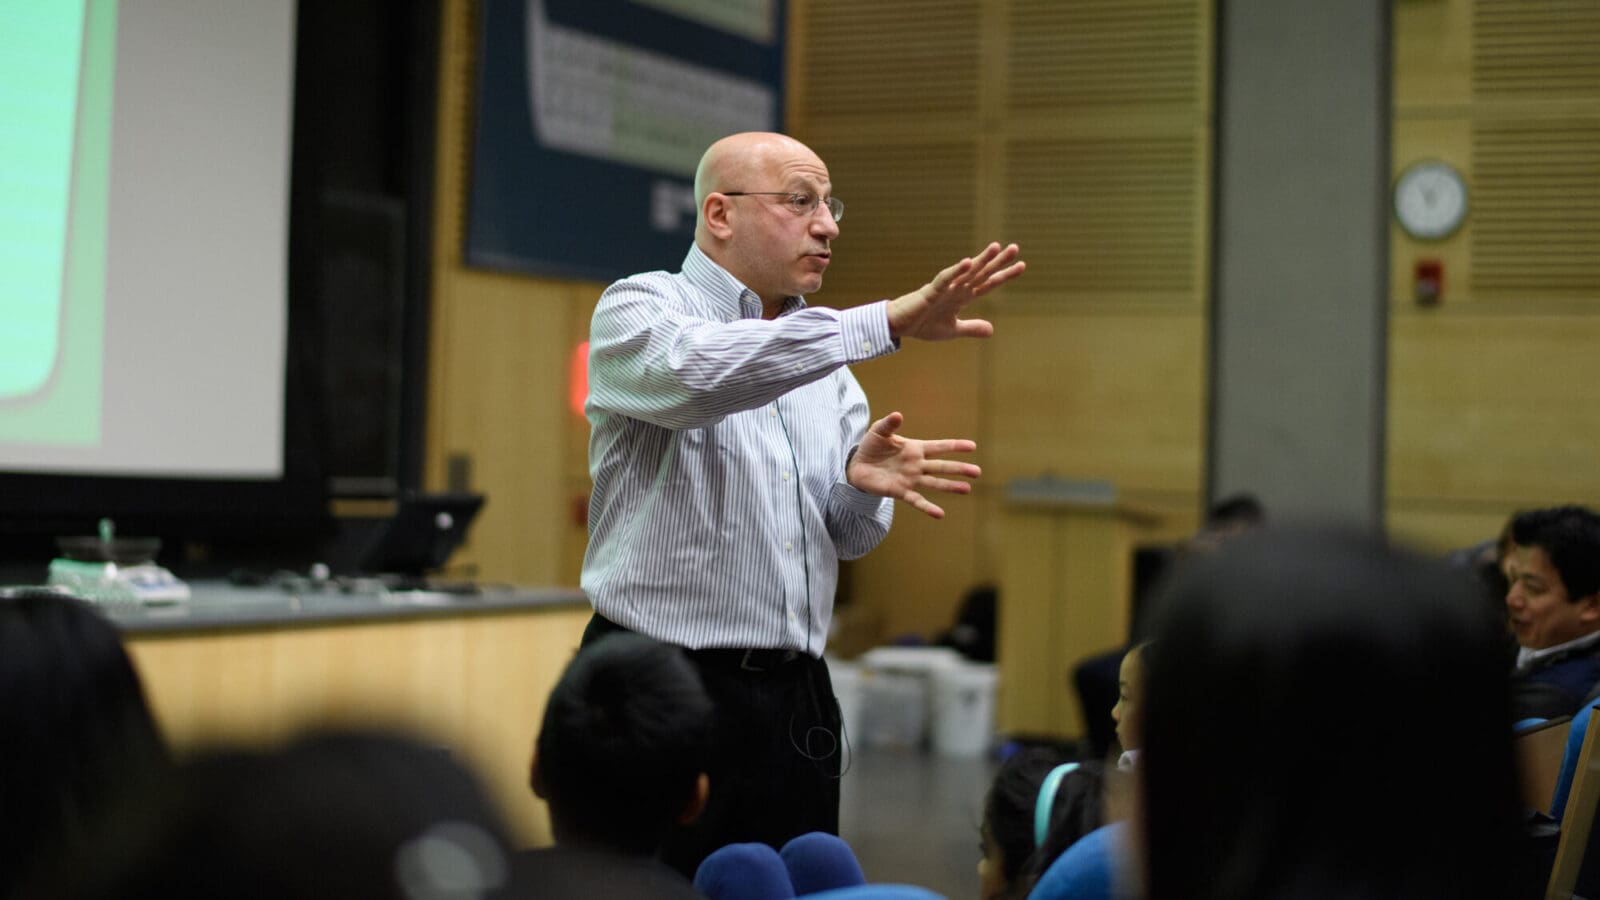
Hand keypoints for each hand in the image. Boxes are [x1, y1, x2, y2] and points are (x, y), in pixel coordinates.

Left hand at [847, 412, 980, 518]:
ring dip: (950, 486)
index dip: (955, 446)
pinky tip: (940, 514)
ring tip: (966, 489)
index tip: (973, 446)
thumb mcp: (879, 432)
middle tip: (977, 472)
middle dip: (959, 468)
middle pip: (942, 466)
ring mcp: (910, 479)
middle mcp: (917, 465)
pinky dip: (927, 507)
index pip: (939, 446)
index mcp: (915, 448)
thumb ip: (889, 424)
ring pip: (934, 483)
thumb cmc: (871, 446)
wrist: (857, 466)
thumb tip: (898, 415)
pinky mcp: (900, 492)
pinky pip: (916, 500)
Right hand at [886, 242, 1024, 340]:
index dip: (1004, 275)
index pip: (988, 284)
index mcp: (962, 297)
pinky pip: (945, 279)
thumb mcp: (952, 330)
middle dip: (998, 262)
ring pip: (966, 272)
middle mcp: (957, 288)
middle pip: (981, 273)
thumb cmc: (923, 324)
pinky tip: (967, 262)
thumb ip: (971, 328)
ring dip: (981, 260)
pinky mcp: (931, 291)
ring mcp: (945, 288)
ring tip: (996, 247)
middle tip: (1015, 248)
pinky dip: (956, 271)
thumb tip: (992, 330)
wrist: (899, 326)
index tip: (1022, 265)